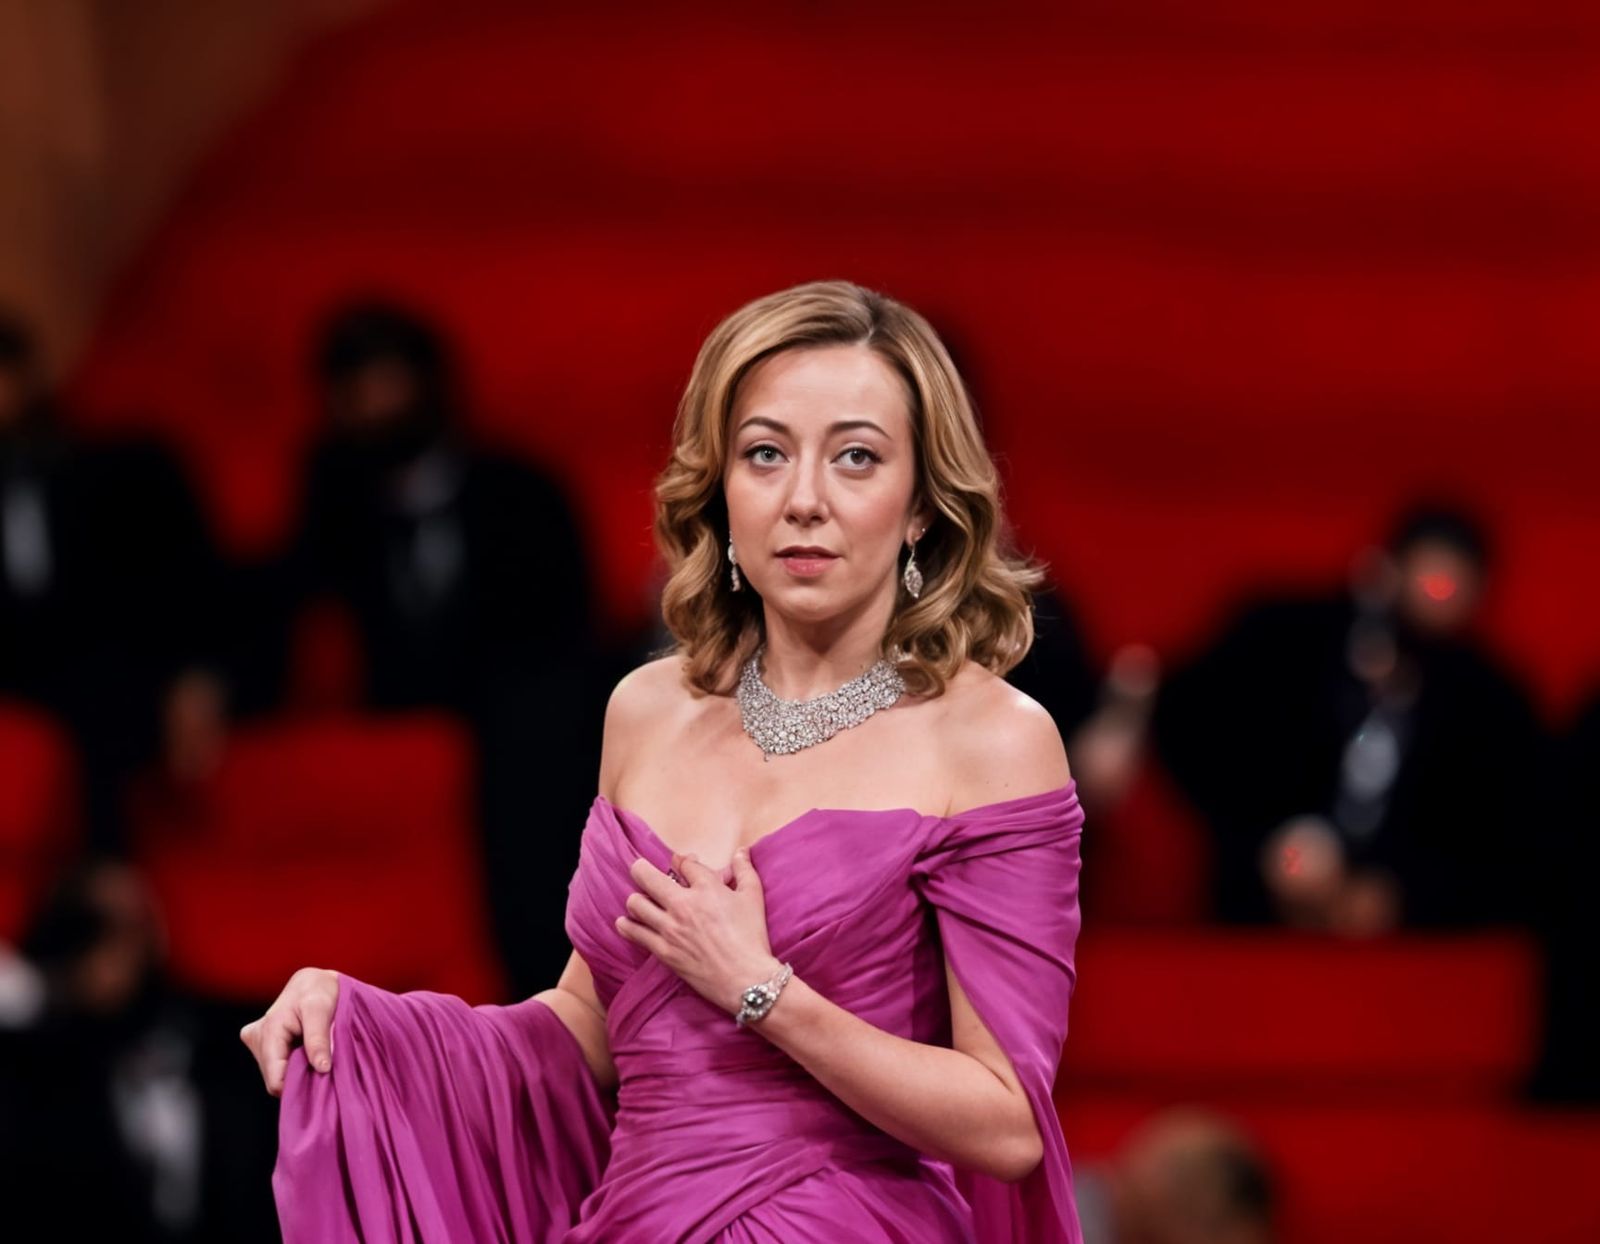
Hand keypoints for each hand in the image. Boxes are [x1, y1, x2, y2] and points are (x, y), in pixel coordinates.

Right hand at [239, 967, 340, 1096]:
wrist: (314, 980)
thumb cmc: (318, 990)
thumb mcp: (321, 1009)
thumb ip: (319, 1039)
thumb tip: (322, 1068)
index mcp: (267, 1032)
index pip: (275, 1080)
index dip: (298, 1086)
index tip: (320, 1081)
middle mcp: (255, 1038)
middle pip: (276, 1079)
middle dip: (299, 1077)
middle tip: (322, 1064)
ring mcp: (257, 1042)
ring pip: (277, 1074)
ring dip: (298, 1071)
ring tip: (316, 1054)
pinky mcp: (263, 1044)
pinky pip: (278, 1066)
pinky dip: (295, 1066)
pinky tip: (307, 1054)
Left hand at [616, 849, 779, 1016]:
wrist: (746, 979)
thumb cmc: (752, 937)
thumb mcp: (753, 897)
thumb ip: (745, 870)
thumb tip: (741, 851)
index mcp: (706, 888)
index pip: (683, 863)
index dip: (682, 861)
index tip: (682, 864)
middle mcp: (683, 905)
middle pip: (646, 876)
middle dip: (641, 869)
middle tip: (640, 870)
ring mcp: (670, 929)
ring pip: (635, 903)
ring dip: (637, 899)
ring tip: (641, 901)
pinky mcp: (663, 951)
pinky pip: (634, 933)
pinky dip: (627, 926)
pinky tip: (626, 922)